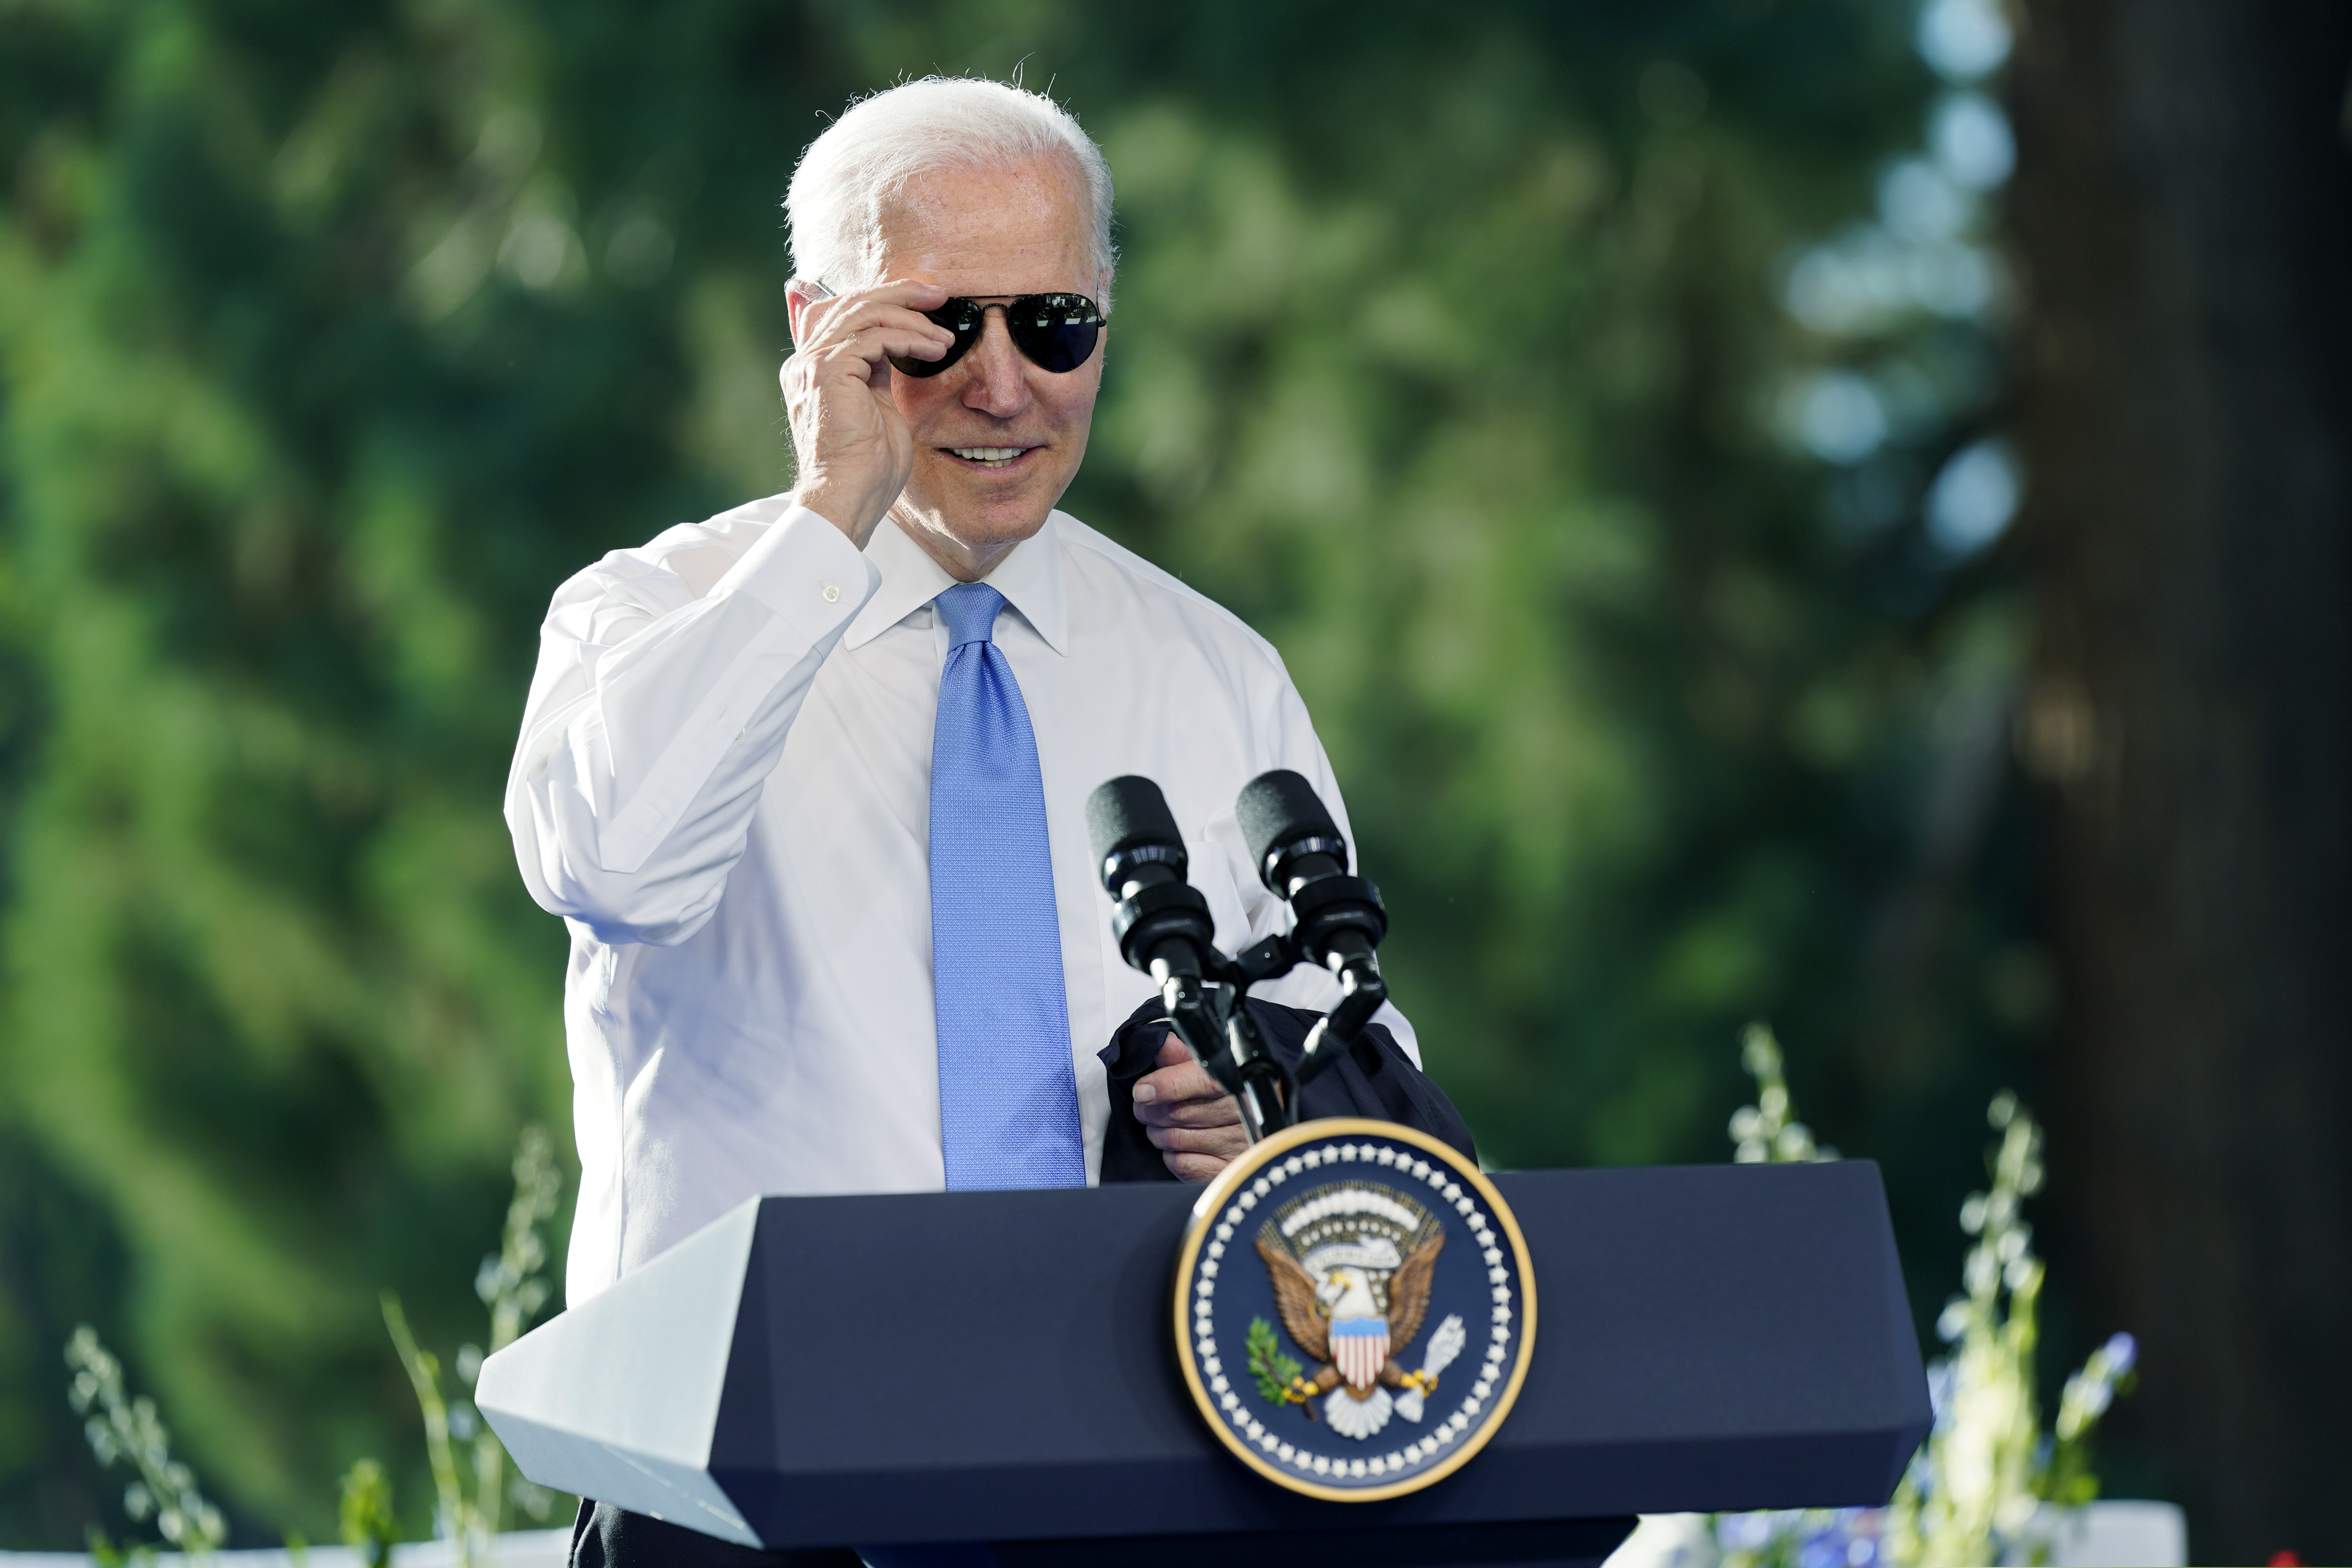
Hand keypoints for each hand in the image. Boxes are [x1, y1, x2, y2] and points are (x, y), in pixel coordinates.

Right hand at [779, 279, 953, 546]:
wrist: (849, 499)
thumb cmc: (866, 469)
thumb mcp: (876, 408)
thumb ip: (876, 373)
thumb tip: (894, 345)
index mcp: (812, 370)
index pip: (844, 315)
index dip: (884, 299)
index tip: (924, 304)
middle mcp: (805, 362)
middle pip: (852, 303)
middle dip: (901, 294)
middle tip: (939, 296)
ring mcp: (814, 364)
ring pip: (865, 312)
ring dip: (912, 318)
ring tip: (945, 334)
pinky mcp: (830, 370)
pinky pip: (876, 336)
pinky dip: (910, 338)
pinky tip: (935, 350)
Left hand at [1132, 1033, 1247, 1182]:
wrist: (1268, 1123)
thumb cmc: (1236, 1093)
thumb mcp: (1213, 1068)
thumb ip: (1185, 1057)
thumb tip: (1163, 1043)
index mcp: (1241, 1080)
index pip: (1201, 1081)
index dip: (1165, 1085)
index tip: (1142, 1090)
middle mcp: (1245, 1112)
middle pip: (1181, 1112)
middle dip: (1151, 1110)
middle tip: (1144, 1106)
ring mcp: (1238, 1143)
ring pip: (1178, 1139)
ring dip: (1157, 1133)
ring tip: (1157, 1125)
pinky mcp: (1230, 1168)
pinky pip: (1185, 1165)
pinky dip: (1171, 1156)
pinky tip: (1176, 1147)